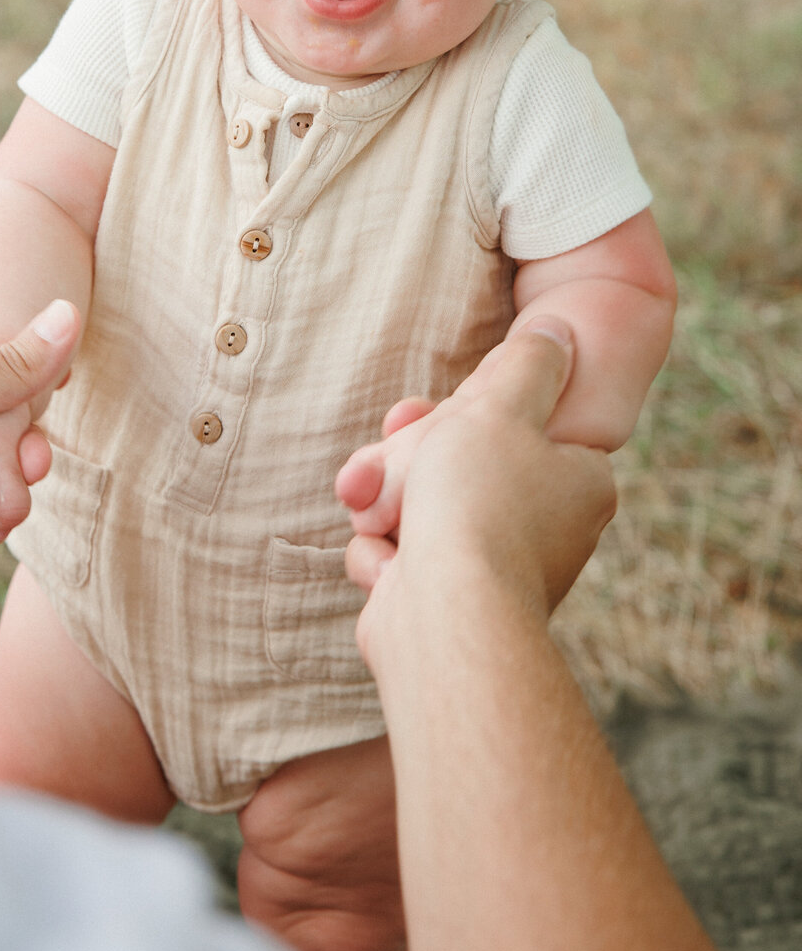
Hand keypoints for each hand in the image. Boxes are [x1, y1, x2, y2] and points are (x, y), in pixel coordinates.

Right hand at [336, 320, 616, 671]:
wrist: (446, 619)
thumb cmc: (477, 504)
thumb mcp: (501, 407)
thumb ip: (529, 363)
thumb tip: (559, 331)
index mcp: (579, 483)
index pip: (521, 425)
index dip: (467, 410)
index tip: (435, 408)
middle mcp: (550, 532)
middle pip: (466, 465)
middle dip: (412, 453)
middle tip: (390, 438)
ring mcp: (500, 573)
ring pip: (427, 509)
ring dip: (390, 499)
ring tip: (370, 502)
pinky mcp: (454, 608)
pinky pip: (409, 559)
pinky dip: (388, 554)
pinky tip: (385, 561)